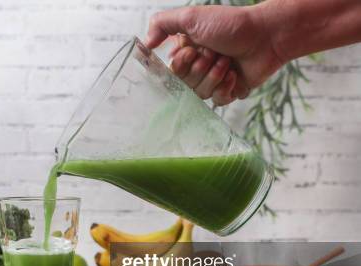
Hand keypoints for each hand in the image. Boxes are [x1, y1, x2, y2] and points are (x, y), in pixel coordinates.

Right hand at [146, 5, 285, 104]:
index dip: (180, 64)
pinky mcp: (229, 91)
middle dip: (199, 68)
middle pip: (184, 84)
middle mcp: (197, 66)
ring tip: (227, 61)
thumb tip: (145, 43)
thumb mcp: (191, 17)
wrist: (265, 36)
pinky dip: (226, 87)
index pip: (170, 72)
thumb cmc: (230, 24)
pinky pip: (217, 101)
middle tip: (213, 53)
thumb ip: (162, 24)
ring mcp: (213, 80)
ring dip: (214, 76)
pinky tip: (234, 74)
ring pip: (200, 94)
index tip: (192, 50)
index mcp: (186, 51)